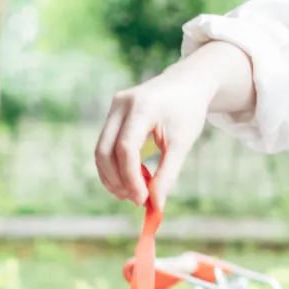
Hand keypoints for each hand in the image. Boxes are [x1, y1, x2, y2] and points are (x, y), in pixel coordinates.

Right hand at [96, 39, 255, 208]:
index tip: (144, 200)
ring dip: (112, 177)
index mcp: (141, 107)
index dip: (131, 178)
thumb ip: (168, 174)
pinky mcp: (113, 114)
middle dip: (116, 180)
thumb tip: (156, 205)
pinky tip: (130, 181)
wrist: (187, 83)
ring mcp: (113, 107)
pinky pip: (106, 145)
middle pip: (104, 150)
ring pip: (101, 150)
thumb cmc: (187, 111)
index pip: (126, 148)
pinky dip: (114, 167)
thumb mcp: (183, 143)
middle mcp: (121, 104)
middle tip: (135, 200)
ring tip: (132, 194)